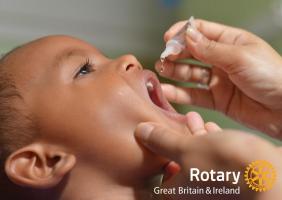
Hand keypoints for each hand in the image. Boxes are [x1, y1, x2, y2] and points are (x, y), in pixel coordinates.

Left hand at [135, 122, 281, 199]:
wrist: (274, 178)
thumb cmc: (224, 165)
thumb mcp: (187, 147)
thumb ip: (162, 140)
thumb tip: (140, 131)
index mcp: (179, 195)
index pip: (160, 177)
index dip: (158, 154)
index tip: (158, 136)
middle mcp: (196, 196)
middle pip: (181, 165)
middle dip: (178, 139)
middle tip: (176, 121)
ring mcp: (215, 190)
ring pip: (200, 159)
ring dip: (195, 137)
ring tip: (193, 118)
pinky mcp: (233, 181)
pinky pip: (216, 160)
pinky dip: (212, 143)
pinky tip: (213, 127)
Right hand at [156, 19, 281, 138]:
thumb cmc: (273, 77)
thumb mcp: (240, 57)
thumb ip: (210, 49)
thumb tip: (187, 35)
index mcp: (231, 42)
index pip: (201, 31)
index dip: (183, 33)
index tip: (168, 38)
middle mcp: (223, 60)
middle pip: (192, 53)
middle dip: (176, 53)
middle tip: (163, 57)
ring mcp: (219, 80)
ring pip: (190, 74)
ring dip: (174, 72)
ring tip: (161, 71)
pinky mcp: (217, 100)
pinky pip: (194, 95)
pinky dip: (180, 94)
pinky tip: (167, 91)